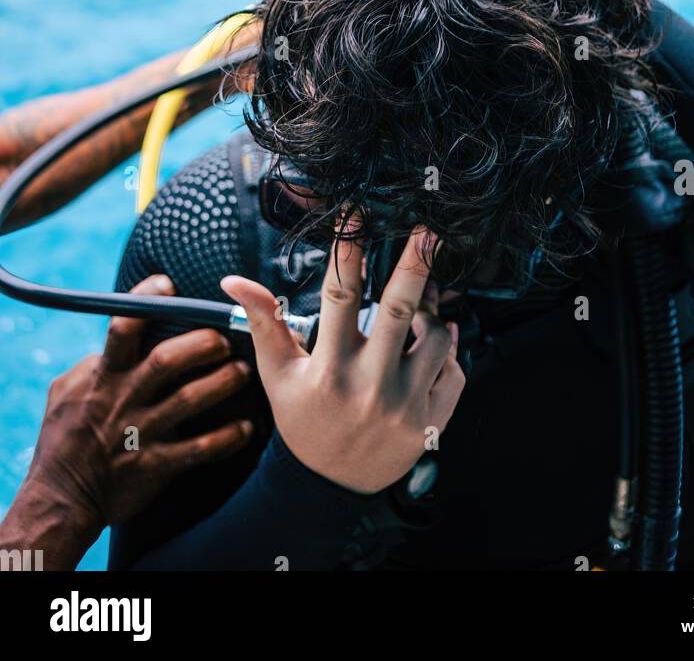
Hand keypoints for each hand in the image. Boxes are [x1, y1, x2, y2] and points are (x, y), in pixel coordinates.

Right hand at [2, 275, 253, 563]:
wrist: (60, 500)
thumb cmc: (62, 439)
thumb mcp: (64, 392)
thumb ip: (92, 363)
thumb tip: (120, 337)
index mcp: (102, 377)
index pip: (122, 328)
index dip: (145, 300)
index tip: (169, 284)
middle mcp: (124, 400)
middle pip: (166, 360)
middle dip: (201, 344)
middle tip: (225, 339)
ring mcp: (141, 433)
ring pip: (189, 400)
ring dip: (222, 383)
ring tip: (243, 373)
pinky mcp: (156, 466)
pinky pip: (199, 450)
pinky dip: (226, 438)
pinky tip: (246, 428)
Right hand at [222, 228, 465, 493]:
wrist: (329, 487)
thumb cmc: (302, 419)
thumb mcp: (277, 374)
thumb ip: (263, 322)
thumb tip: (233, 280)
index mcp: (329, 368)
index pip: (340, 294)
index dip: (348, 247)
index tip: (357, 213)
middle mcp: (369, 386)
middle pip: (402, 309)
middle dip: (417, 264)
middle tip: (430, 231)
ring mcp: (404, 406)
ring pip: (434, 338)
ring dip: (431, 316)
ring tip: (417, 313)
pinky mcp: (431, 423)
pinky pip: (454, 371)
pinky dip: (447, 352)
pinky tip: (432, 347)